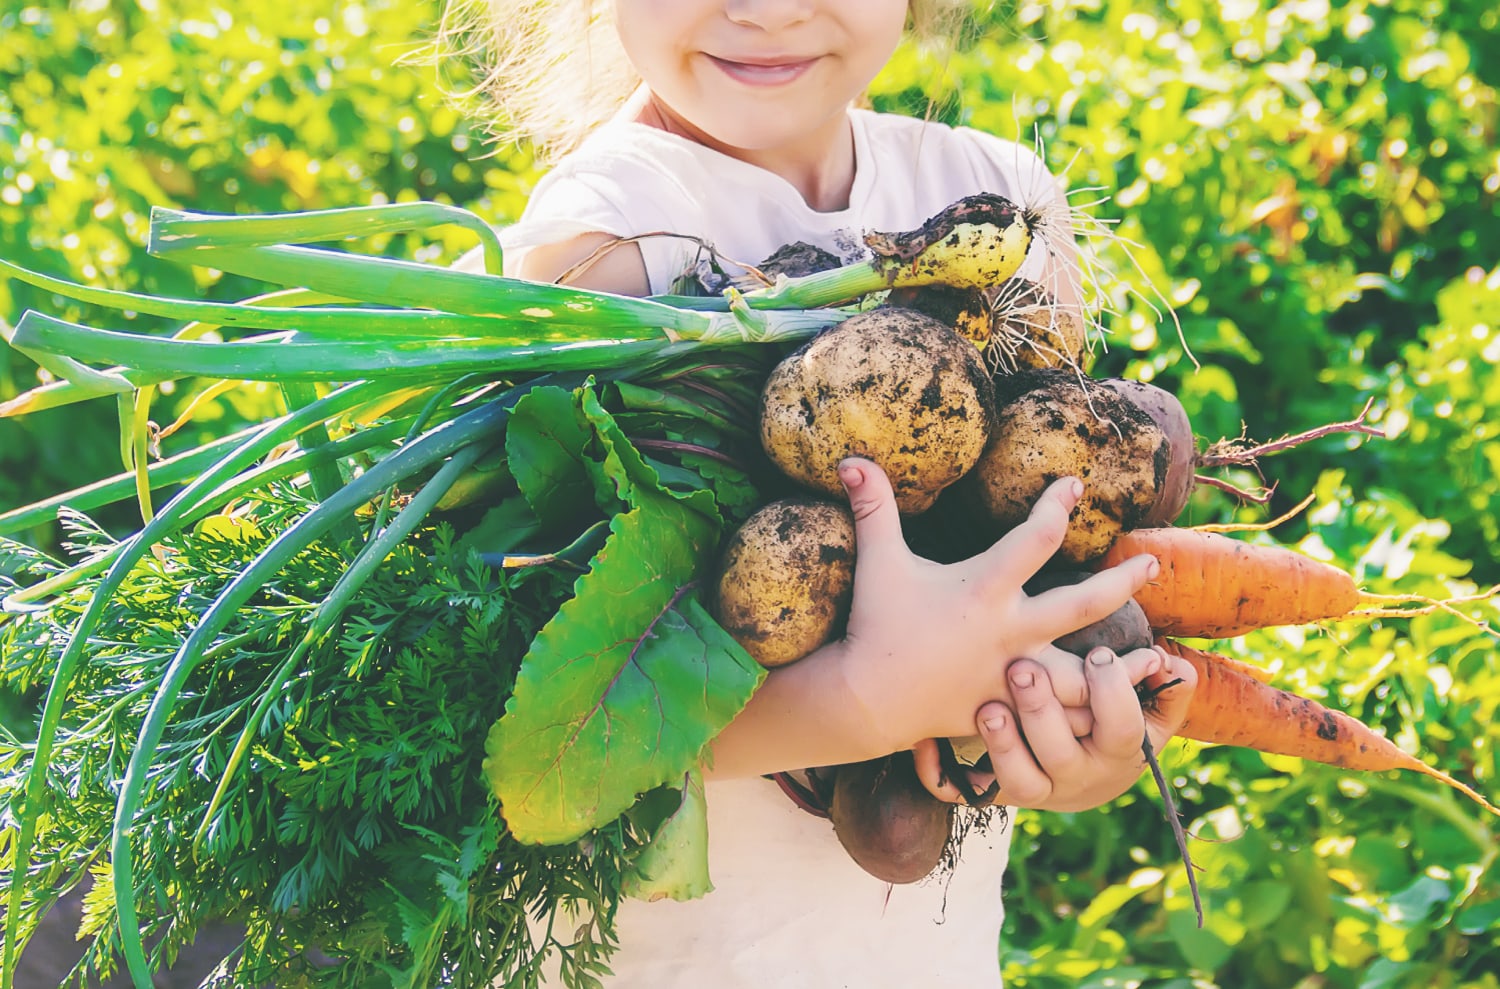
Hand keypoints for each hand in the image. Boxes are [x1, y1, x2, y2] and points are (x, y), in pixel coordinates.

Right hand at [825, 457, 1159, 755]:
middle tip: (1152, 562)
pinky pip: (1061, 716)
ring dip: (1123, 667)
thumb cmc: (875, 624)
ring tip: (1158, 657)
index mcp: (984, 589)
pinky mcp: (1011, 709)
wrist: (867, 700)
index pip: (1036, 537)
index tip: (1075, 484)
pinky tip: (1116, 708)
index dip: (1058, 504)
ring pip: (1086, 673)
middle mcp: (1009, 631)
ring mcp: (1014, 675)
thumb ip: (873, 508)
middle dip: (1123, 581)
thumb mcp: (878, 562)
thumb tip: (851, 458)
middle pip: (1084, 603)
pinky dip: (1092, 714)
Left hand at [912, 643, 1198, 811]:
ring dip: (1000, 745)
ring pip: (1015, 781)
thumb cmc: (1110, 724)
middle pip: (1060, 756)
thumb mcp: (1148, 712)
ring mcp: (1031, 788)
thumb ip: (1167, 690)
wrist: (1079, 777)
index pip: (1122, 730)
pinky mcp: (989, 793)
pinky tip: (921, 742)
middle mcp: (1072, 777)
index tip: (1097, 654)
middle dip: (1043, 714)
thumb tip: (1173, 666)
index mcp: (1115, 752)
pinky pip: (958, 793)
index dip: (1112, 694)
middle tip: (1024, 669)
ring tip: (986, 707)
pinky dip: (937, 771)